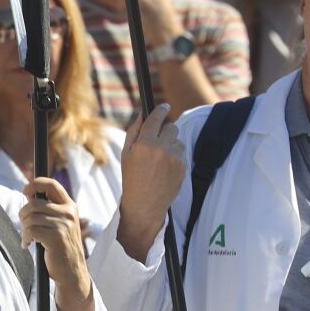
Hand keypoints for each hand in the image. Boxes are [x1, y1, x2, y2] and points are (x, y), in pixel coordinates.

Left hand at [22, 178, 91, 301]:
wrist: (72, 272)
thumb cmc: (61, 248)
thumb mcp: (59, 224)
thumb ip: (47, 209)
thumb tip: (29, 193)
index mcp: (70, 206)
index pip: (52, 184)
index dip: (36, 183)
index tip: (25, 190)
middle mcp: (68, 213)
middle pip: (34, 203)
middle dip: (24, 215)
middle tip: (25, 227)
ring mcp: (63, 225)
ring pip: (30, 217)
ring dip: (24, 229)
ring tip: (28, 238)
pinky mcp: (56, 237)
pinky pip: (31, 230)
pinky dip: (26, 238)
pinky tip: (28, 245)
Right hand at [117, 103, 185, 259]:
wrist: (144, 205)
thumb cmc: (132, 178)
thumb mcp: (126, 154)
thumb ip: (134, 131)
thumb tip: (143, 114)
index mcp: (145, 144)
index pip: (156, 118)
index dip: (160, 110)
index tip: (164, 105)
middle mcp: (161, 149)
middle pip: (171, 127)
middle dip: (166, 130)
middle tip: (158, 138)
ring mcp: (174, 158)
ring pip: (178, 140)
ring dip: (171, 144)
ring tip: (160, 160)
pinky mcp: (183, 167)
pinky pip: (181, 153)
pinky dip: (175, 157)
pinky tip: (165, 169)